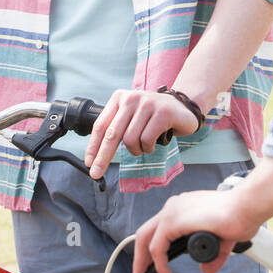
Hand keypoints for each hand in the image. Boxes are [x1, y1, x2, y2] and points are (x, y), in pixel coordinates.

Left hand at [84, 88, 199, 177]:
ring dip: (136, 150)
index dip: (93, 146)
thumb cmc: (153, 117)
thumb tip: (96, 153)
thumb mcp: (131, 117)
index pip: (101, 125)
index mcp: (119, 98)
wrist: (183, 107)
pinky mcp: (162, 112)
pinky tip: (154, 143)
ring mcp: (147, 104)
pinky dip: (148, 148)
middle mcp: (131, 98)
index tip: (89, 163)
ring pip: (130, 140)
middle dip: (103, 157)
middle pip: (112, 134)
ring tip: (144, 146)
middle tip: (96, 174)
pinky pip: (147, 140)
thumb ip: (116, 128)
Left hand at [130, 188, 262, 272]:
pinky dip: (159, 263)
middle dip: (140, 255)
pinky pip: (158, 247)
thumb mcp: (221, 241)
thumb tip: (206, 269)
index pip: (158, 228)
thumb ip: (212, 256)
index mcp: (183, 207)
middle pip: (146, 232)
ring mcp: (172, 212)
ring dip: (142, 260)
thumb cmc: (239, 216)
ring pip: (146, 238)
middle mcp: (174, 206)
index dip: (151, 247)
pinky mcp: (173, 221)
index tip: (151, 263)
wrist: (247, 207)